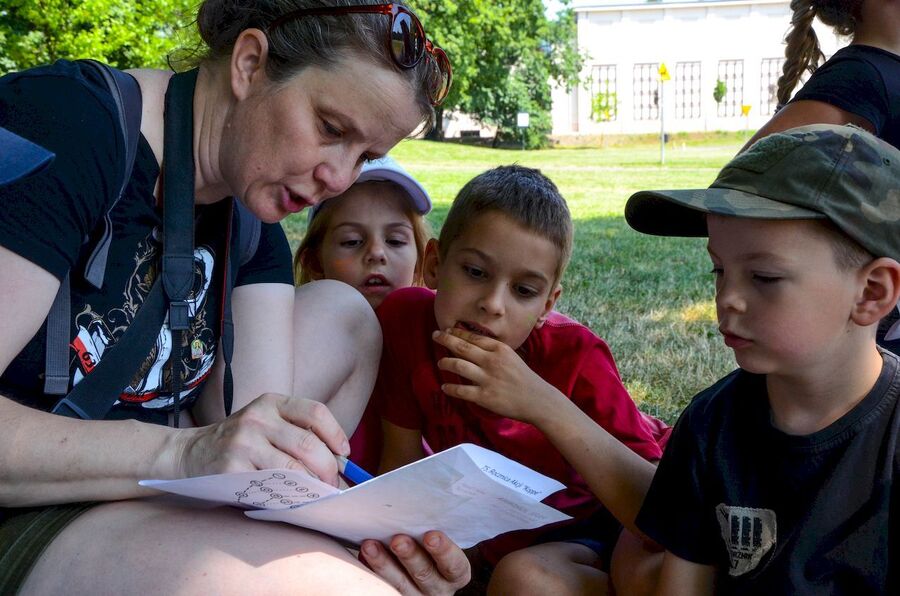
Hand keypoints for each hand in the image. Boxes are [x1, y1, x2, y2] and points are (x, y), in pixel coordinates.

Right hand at [176, 393, 349, 485]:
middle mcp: (258, 417)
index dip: (336, 434)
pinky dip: (289, 496)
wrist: (190, 453)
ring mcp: (243, 442)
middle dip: (328, 469)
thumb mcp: (265, 423)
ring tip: (317, 494)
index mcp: (271, 402)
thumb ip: (295, 433)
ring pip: (293, 468)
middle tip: (333, 485)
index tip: (344, 454)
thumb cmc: (239, 441)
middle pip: (309, 444)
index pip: (315, 412)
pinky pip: (271, 486)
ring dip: (313, 486)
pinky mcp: (232, 467)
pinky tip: (292, 499)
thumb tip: (339, 461)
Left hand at [359, 531, 470, 594]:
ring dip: (384, 564)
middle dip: (410, 556)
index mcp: (455, 572)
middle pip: (425, 574)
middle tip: (397, 540)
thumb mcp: (440, 537)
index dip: (444, 550)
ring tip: (370, 546)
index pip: (455, 564)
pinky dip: (371, 571)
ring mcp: (416, 595)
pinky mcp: (396, 595)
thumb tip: (416, 497)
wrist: (421, 565)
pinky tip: (363, 556)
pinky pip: (382, 587)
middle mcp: (438, 588)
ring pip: (400, 584)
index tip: (431, 535)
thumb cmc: (430, 542)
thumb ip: (432, 526)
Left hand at [432, 328, 562, 424]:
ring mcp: (487, 379)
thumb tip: (472, 344)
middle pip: (462, 347)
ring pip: (458, 365)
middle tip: (435, 335)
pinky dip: (449, 388)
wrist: (537, 400)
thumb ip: (493, 351)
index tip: (446, 330)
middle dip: (445, 339)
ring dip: (445, 362)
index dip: (457, 332)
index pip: (472, 337)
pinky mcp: (484, 396)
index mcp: (499, 349)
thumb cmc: (523, 378)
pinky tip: (444, 387)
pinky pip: (460, 390)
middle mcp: (491, 361)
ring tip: (440, 362)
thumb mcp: (511, 357)